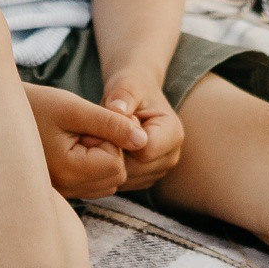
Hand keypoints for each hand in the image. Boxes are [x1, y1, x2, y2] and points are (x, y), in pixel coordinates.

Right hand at [25, 82, 146, 199]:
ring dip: (102, 157)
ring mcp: (65, 192)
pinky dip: (94, 164)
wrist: (5, 115)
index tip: (92, 122)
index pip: (116, 165)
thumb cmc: (37, 106)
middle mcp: (66, 189)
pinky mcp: (65, 189)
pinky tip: (75, 146)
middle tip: (85, 128)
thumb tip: (143, 140)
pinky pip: (95, 182)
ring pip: (108, 181)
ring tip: (78, 136)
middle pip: (115, 176)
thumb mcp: (75, 108)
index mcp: (68, 171)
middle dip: (109, 150)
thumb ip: (111, 124)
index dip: (113, 139)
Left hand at [101, 74, 184, 191]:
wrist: (134, 97)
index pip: (144, 151)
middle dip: (112, 153)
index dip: (120, 138)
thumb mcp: (127, 84)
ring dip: (108, 162)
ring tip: (100, 139)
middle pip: (135, 169)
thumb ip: (123, 95)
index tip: (108, 121)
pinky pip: (121, 182)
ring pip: (126, 178)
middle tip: (95, 132)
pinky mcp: (144, 178)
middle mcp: (171, 156)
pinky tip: (104, 150)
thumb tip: (118, 109)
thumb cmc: (131, 88)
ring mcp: (158, 170)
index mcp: (173, 134)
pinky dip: (109, 169)